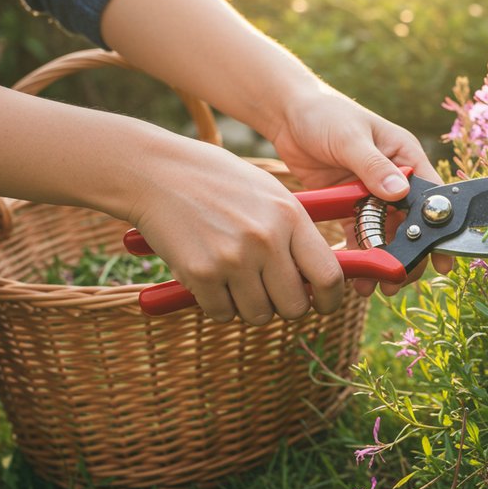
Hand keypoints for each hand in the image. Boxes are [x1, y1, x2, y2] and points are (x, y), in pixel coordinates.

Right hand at [128, 138, 345, 324]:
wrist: (156, 173)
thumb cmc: (216, 182)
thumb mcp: (268, 193)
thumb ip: (295, 232)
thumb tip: (319, 276)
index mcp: (289, 216)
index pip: (329, 275)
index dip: (331, 300)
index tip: (324, 304)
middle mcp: (266, 240)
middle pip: (295, 306)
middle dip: (285, 306)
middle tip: (271, 293)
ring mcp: (233, 259)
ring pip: (259, 315)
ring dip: (250, 306)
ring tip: (235, 279)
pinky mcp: (201, 274)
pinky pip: (222, 314)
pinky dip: (218, 305)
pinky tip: (210, 278)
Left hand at [268, 82, 453, 296]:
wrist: (287, 113)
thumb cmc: (324, 113)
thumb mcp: (350, 138)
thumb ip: (373, 166)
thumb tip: (399, 192)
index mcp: (405, 156)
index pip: (430, 196)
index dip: (437, 228)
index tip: (441, 257)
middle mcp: (394, 177)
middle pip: (410, 223)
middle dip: (407, 253)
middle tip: (397, 279)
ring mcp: (372, 193)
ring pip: (386, 234)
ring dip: (383, 258)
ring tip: (375, 285)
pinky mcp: (349, 205)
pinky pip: (359, 234)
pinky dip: (359, 254)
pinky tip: (355, 274)